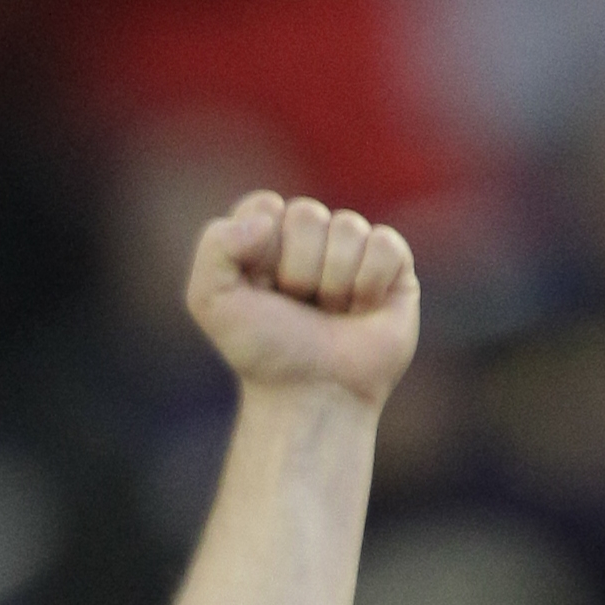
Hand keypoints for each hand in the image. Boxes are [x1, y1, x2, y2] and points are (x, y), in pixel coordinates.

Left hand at [187, 192, 419, 414]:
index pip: (264, 206)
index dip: (260, 251)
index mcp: (266, 238)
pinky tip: (361, 310)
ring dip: (332, 283)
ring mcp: (352, 249)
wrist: (310, 398)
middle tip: (298, 308)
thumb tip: (268, 217)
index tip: (260, 291)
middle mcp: (310, 238)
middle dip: (297, 270)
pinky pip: (383, 245)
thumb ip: (214, 246)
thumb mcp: (211, 301)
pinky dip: (367, 284)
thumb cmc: (263, 353)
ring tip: (329, 314)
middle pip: (306, 214)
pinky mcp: (393, 265)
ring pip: (347, 228)